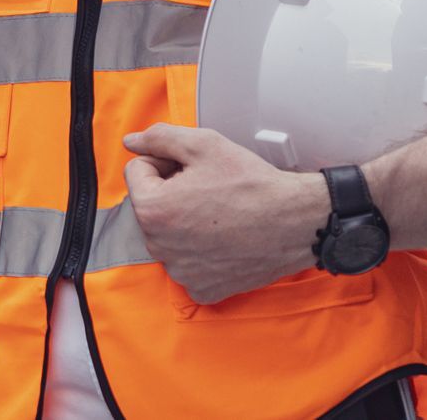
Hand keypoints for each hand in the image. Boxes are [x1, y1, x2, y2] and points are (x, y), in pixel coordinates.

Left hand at [121, 123, 330, 305]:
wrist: (295, 223)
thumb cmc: (251, 184)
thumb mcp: (203, 144)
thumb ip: (159, 137)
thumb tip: (130, 142)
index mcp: (152, 210)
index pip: (137, 171)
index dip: (165, 161)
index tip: (193, 167)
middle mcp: (159, 248)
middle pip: (151, 205)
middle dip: (172, 191)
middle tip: (209, 187)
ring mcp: (180, 273)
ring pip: (169, 234)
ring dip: (184, 221)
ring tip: (220, 212)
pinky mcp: (201, 289)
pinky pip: (188, 262)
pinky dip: (201, 250)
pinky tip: (225, 238)